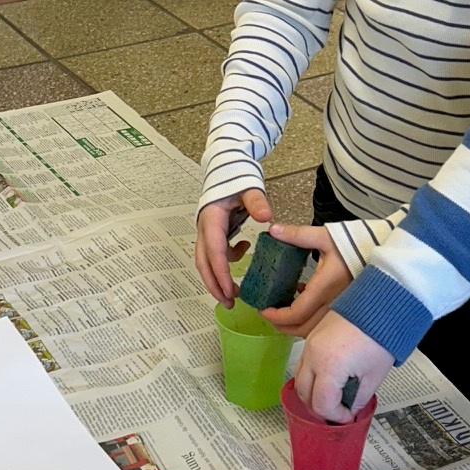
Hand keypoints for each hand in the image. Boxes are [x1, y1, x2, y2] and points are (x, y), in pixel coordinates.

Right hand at [195, 185, 271, 305]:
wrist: (225, 166)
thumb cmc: (235, 177)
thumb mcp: (248, 187)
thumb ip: (256, 201)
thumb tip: (266, 217)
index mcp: (211, 220)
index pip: (214, 252)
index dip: (221, 274)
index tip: (230, 291)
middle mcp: (204, 228)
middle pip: (203, 263)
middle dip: (214, 285)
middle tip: (228, 303)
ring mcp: (207, 232)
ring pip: (206, 261)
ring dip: (217, 279)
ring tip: (232, 295)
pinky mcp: (213, 232)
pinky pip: (216, 253)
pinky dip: (226, 260)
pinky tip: (244, 251)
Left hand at [259, 223, 352, 335]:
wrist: (385, 254)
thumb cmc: (358, 244)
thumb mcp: (326, 237)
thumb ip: (299, 235)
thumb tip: (275, 230)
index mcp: (325, 288)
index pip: (296, 313)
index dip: (277, 317)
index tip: (264, 310)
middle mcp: (334, 304)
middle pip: (303, 329)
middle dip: (282, 326)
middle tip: (270, 315)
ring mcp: (342, 309)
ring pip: (314, 330)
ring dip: (296, 325)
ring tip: (284, 312)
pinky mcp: (348, 309)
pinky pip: (324, 323)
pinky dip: (310, 319)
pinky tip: (304, 299)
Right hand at [293, 311, 393, 420]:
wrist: (379, 304)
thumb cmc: (380, 338)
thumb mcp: (373, 376)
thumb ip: (358, 398)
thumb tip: (350, 409)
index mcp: (329, 367)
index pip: (322, 404)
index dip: (336, 416)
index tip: (348, 417)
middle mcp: (313, 356)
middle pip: (304, 394)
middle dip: (320, 409)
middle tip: (338, 413)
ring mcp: (309, 345)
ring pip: (299, 379)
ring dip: (311, 394)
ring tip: (332, 399)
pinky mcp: (311, 337)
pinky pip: (303, 364)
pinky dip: (311, 377)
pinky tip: (328, 381)